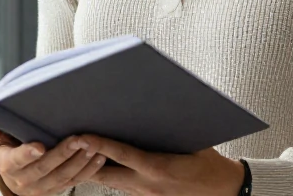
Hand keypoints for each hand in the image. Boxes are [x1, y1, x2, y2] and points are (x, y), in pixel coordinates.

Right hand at [0, 114, 105, 194]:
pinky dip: (89, 170)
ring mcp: (43, 188)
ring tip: (93, 145)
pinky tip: (100, 157)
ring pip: (64, 176)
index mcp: (9, 165)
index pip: (18, 160)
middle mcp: (25, 181)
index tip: (40, 145)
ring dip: (80, 161)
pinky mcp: (58, 191)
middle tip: (79, 138)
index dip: (28, 153)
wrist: (17, 181)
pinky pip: (76, 181)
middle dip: (63, 153)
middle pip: (46, 168)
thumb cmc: (9, 151)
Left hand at [84, 135, 244, 195]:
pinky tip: (103, 165)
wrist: (225, 192)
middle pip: (105, 175)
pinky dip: (111, 176)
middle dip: (84, 161)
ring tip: (78, 153)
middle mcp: (148, 185)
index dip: (98, 145)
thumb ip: (167, 129)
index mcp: (159, 168)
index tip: (80, 135)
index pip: (121, 155)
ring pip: (110, 183)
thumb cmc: (210, 164)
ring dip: (95, 169)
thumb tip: (152, 106)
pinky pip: (122, 188)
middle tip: (68, 146)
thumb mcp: (191, 142)